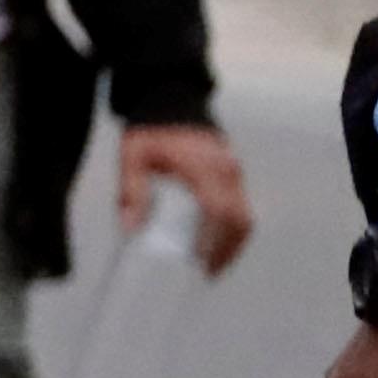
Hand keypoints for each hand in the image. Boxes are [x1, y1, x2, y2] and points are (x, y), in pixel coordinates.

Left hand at [120, 120, 255, 273]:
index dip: (212, 240)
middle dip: (227, 250)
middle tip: (208, 274)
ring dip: (233, 243)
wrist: (171, 102)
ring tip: (212, 265)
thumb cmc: (151, 132)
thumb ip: (132, 191)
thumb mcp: (132, 157)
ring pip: (246, 215)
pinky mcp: (235, 174)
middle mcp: (226, 169)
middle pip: (239, 219)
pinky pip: (242, 207)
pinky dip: (233, 229)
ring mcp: (234, 171)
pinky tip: (217, 245)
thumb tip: (131, 229)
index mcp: (203, 167)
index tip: (201, 265)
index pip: (217, 211)